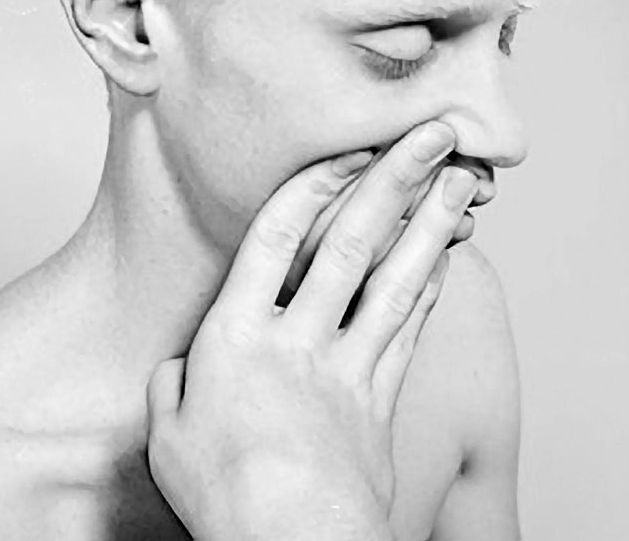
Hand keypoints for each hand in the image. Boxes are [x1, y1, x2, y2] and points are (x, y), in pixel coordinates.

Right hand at [146, 121, 478, 540]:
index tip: (348, 147)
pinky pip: (410, 330)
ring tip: (461, 181)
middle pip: (349, 244)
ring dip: (430, 224)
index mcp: (236, 336)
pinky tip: (447, 256)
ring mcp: (348, 365)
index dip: (313, 185)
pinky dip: (430, 288)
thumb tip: (183, 365)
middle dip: (394, 181)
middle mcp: (298, 337)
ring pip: (395, 279)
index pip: (274, 238)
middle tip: (433, 134)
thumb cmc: (226, 496)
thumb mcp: (168, 435)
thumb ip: (174, 385)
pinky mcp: (382, 397)